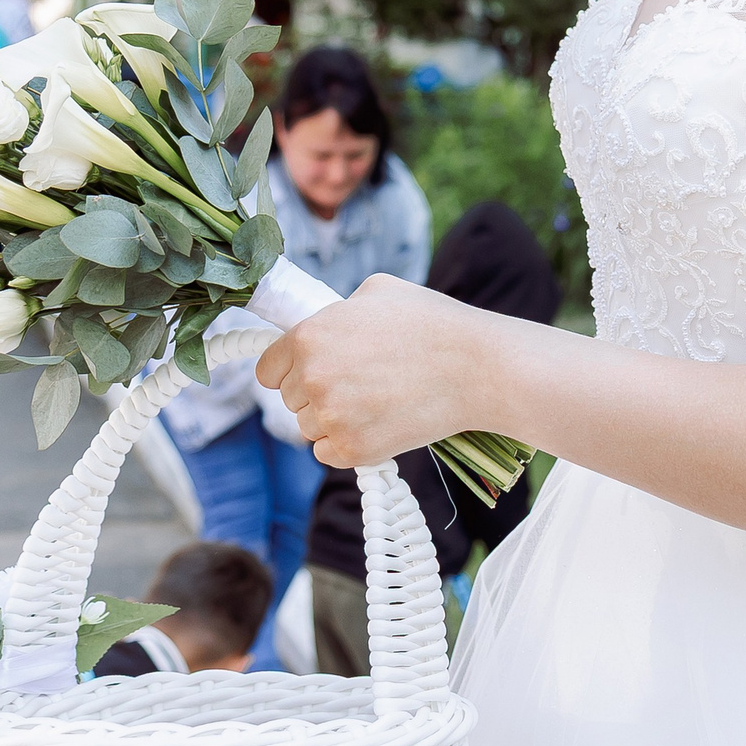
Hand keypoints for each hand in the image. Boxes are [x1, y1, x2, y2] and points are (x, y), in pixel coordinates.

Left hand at [254, 275, 489, 467]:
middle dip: (316, 394)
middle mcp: (312, 376)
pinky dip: (347, 445)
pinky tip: (378, 423)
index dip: (290, 370)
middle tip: (359, 383)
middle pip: (289, 400)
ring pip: (309, 428)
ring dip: (333, 420)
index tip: (312, 372)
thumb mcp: (377, 292)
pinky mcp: (353, 449)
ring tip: (375, 401)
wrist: (477, 367)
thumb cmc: (433, 323)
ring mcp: (331, 416)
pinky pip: (327, 454)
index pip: (267, 370)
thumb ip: (338, 309)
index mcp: (309, 335)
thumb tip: (326, 321)